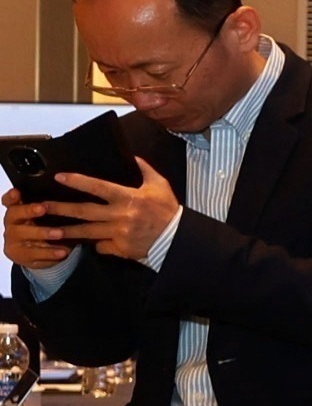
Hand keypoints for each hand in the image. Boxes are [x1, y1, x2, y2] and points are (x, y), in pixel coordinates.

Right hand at [1, 190, 75, 272]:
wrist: (42, 255)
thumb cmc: (47, 228)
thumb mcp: (49, 217)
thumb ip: (51, 206)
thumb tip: (68, 190)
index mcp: (17, 211)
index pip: (9, 201)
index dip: (11, 197)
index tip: (17, 192)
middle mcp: (11, 223)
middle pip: (13, 214)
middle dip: (27, 210)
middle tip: (42, 208)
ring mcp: (13, 240)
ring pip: (21, 234)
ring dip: (41, 232)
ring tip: (59, 233)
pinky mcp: (19, 255)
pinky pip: (33, 253)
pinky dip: (49, 252)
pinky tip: (62, 251)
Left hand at [37, 160, 180, 264]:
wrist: (176, 239)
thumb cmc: (167, 210)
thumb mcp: (160, 185)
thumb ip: (145, 170)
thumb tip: (132, 156)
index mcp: (129, 198)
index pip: (98, 187)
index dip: (78, 181)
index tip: (60, 177)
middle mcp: (120, 216)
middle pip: (84, 211)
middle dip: (60, 208)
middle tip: (40, 207)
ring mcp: (118, 234)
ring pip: (86, 232)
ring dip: (66, 231)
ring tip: (47, 230)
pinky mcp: (120, 248)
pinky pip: (101, 246)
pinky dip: (94, 244)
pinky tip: (89, 242)